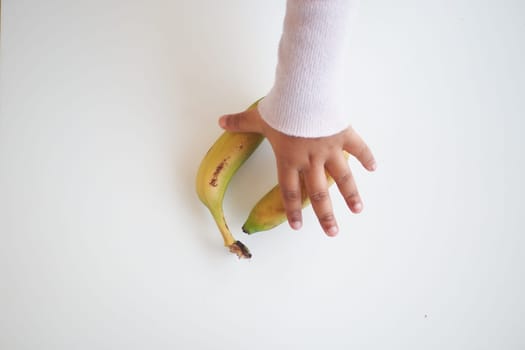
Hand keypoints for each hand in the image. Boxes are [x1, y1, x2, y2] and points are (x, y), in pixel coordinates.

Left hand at [219, 107, 375, 235]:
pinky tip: (374, 168)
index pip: (289, 191)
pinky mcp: (343, 134)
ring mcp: (329, 149)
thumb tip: (221, 121)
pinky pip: (358, 148)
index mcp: (289, 159)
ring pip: (342, 177)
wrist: (303, 92)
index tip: (297, 227)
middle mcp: (310, 160)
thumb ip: (240, 122)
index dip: (292, 210)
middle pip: (318, 193)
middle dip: (325, 215)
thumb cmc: (281, 107)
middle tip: (332, 233)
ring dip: (350, 195)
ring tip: (357, 211)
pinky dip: (366, 157)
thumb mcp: (258, 117)